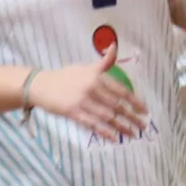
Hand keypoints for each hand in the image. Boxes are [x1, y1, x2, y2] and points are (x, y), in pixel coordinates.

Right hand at [26, 62, 146, 141]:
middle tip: (143, 125)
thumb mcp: (86, 67)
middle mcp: (92, 88)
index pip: (121, 91)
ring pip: (106, 117)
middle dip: (131, 117)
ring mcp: (82, 102)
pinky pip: (92, 124)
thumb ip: (103, 62)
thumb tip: (114, 46)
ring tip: (132, 134)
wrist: (41, 85)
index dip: (134, 101)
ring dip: (121, 127)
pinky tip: (113, 138)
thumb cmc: (66, 76)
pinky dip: (104, 132)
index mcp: (97, 77)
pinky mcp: (73, 113)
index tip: (144, 110)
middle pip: (116, 105)